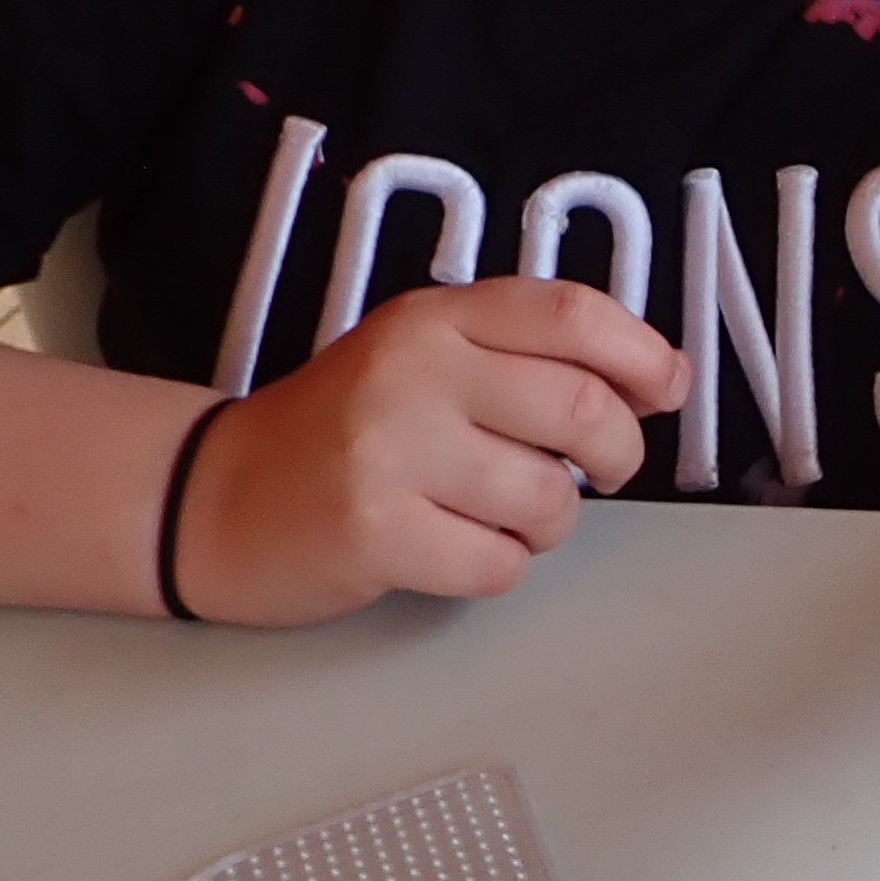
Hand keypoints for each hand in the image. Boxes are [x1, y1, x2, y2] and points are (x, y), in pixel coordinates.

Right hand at [169, 279, 677, 624]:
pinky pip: (499, 564)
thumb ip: (525, 352)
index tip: (666, 389)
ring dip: (547, 525)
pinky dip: (496, 567)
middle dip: (617, 455)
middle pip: (581, 410)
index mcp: (435, 317)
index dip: (642, 354)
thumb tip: (655, 377)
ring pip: (550, 500)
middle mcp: (414, 371)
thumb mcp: (423, 355)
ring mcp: (391, 451)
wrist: (213, 496)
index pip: (572, 313)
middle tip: (596, 472)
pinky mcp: (376, 531)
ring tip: (496, 514)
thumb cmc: (343, 430)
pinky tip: (453, 547)